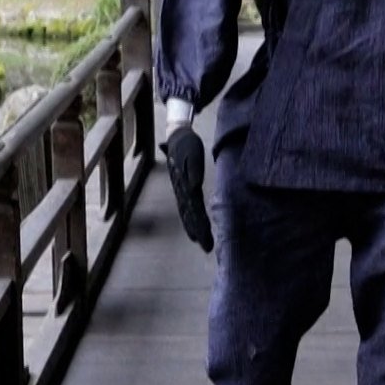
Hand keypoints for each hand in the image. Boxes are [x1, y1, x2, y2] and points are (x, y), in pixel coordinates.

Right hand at [162, 124, 214, 253]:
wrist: (177, 137)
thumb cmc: (186, 145)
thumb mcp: (191, 154)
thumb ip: (193, 170)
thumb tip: (195, 186)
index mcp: (185, 185)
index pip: (194, 209)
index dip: (199, 224)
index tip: (204, 238)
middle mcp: (182, 191)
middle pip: (191, 215)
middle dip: (199, 231)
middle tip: (207, 247)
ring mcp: (182, 190)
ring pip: (189, 213)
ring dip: (195, 228)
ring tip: (202, 243)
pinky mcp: (184, 188)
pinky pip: (188, 208)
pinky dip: (191, 220)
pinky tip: (195, 229)